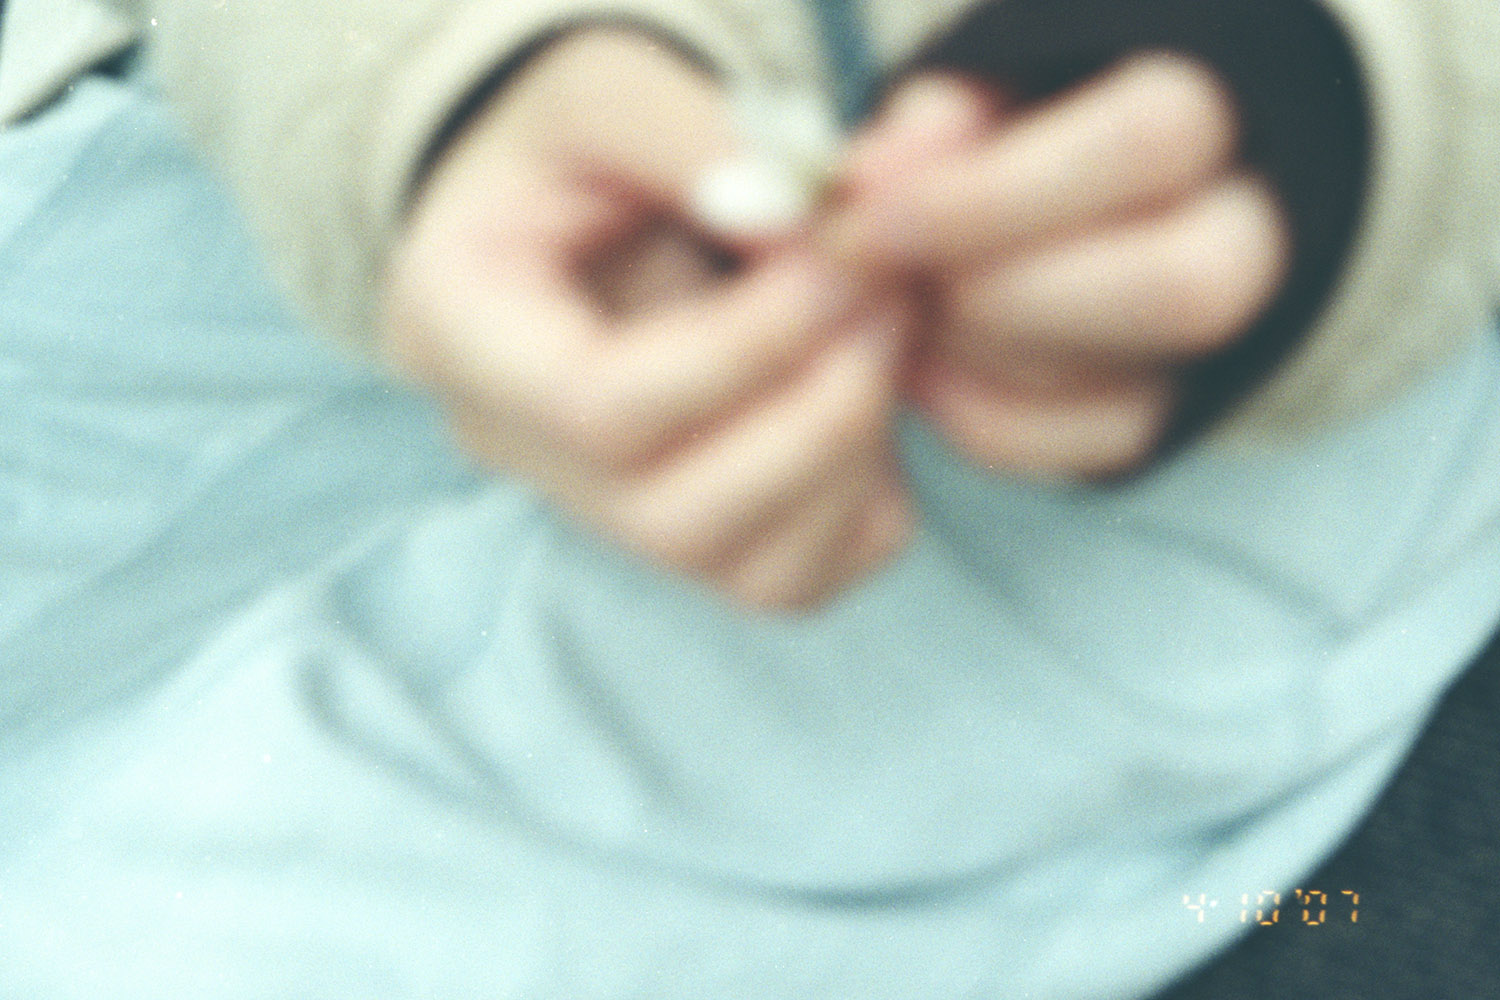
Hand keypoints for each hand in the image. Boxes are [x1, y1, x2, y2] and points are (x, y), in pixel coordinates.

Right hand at [380, 29, 913, 609]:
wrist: (574, 204)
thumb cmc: (575, 143)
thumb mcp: (609, 89)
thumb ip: (696, 139)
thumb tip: (804, 223)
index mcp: (458, 336)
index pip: (596, 410)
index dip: (743, 351)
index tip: (842, 257)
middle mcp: (520, 454)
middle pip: (674, 520)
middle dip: (815, 414)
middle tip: (888, 296)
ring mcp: (606, 514)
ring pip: (749, 573)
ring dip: (854, 457)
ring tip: (887, 326)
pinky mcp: (691, 538)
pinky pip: (801, 574)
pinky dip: (869, 501)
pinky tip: (865, 389)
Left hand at [827, 53, 1291, 476]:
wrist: (1056, 214)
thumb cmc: (1006, 150)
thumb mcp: (969, 110)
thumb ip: (929, 132)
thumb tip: (868, 181)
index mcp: (1198, 115)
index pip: (1145, 145)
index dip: (993, 197)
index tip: (871, 226)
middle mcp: (1244, 233)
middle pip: (1180, 288)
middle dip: (1006, 300)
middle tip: (906, 285)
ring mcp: (1213, 345)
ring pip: (1136, 390)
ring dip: (987, 360)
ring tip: (914, 315)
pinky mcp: (1165, 420)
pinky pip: (1091, 452)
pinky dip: (987, 420)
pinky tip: (927, 371)